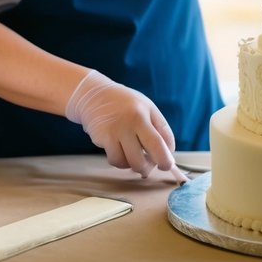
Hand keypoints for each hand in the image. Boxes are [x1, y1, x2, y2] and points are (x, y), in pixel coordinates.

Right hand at [65, 70, 188, 183]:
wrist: (93, 94)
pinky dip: (120, 162)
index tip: (166, 162)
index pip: (165, 139)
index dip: (168, 156)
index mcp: (146, 112)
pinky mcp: (103, 137)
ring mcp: (118, 129)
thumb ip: (158, 127)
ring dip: (135, 166)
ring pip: (133, 163)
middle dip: (157, 166)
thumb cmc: (122, 104)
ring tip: (133, 157)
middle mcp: (134, 119)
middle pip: (154, 153)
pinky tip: (119, 152)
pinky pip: (116, 161)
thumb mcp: (145, 107)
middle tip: (152, 167)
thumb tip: (168, 154)